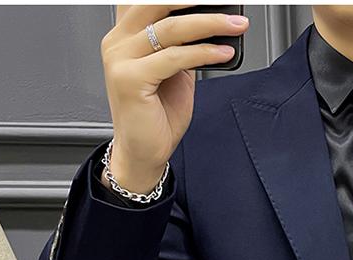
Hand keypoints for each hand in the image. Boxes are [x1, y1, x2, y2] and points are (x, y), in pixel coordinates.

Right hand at [100, 4, 249, 191]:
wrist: (144, 152)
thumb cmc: (156, 115)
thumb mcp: (174, 71)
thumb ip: (183, 46)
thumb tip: (210, 24)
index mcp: (124, 35)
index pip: (150, 0)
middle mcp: (117, 41)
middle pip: (158, 5)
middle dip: (198, 3)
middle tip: (228, 5)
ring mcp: (120, 59)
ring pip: (170, 29)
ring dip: (209, 24)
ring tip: (235, 27)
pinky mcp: (129, 79)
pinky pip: (174, 58)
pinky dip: (203, 53)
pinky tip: (223, 53)